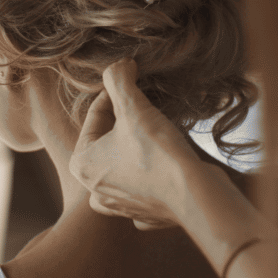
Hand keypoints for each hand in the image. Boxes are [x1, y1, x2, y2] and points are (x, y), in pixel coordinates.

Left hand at [70, 58, 203, 229]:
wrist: (195, 196)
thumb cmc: (158, 153)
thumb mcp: (134, 108)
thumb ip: (119, 80)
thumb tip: (119, 65)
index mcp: (82, 164)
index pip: (95, 115)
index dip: (116, 93)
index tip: (135, 81)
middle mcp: (94, 188)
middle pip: (108, 139)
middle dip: (127, 119)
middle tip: (148, 106)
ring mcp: (118, 205)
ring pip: (123, 161)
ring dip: (138, 144)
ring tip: (157, 130)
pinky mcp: (143, 212)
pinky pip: (142, 183)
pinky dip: (152, 172)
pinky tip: (165, 161)